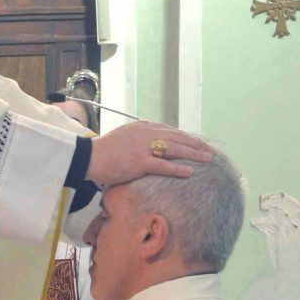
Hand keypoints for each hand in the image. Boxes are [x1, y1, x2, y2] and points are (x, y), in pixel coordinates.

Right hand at [87, 121, 214, 186]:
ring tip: (208, 159)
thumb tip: (154, 148)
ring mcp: (143, 146)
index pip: (171, 131)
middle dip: (196, 144)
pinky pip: (163, 165)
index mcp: (143, 127)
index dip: (188, 138)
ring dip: (194, 153)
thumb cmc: (105, 151)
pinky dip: (178, 168)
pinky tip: (190, 172)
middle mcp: (146, 133)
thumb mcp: (125, 138)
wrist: (88, 157)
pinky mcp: (138, 161)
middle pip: (177, 137)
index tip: (200, 144)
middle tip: (212, 151)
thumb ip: (141, 139)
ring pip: (174, 148)